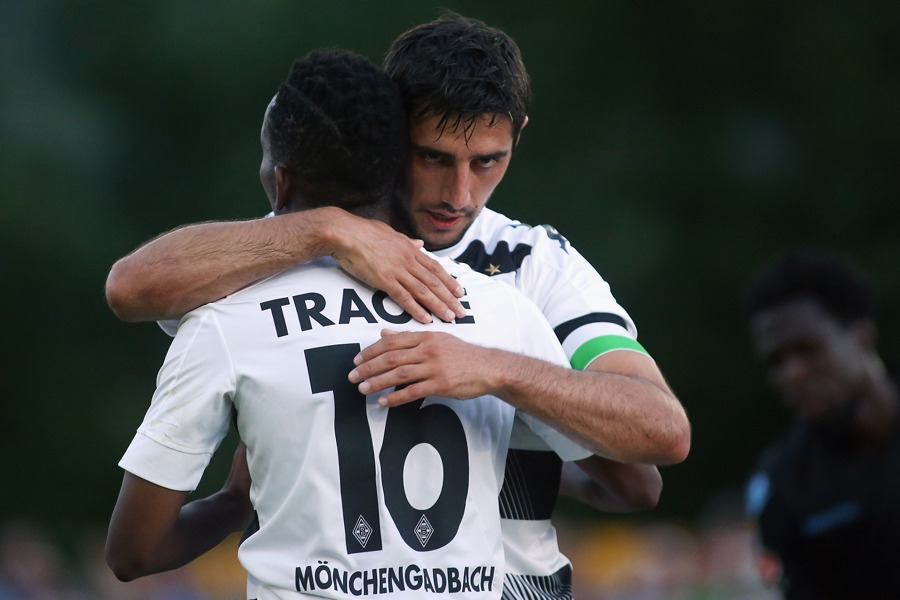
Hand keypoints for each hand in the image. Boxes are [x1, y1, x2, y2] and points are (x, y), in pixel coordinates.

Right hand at [331, 217, 465, 323]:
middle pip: (434, 282)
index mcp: (410, 249)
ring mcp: (397, 270)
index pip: (435, 268)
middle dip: (450, 298)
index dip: (449, 281)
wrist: (345, 232)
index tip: (460, 293)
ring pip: (424, 291)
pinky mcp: (384, 280)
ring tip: (451, 318)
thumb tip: (420, 243)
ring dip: (439, 306)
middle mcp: (408, 260)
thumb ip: (406, 241)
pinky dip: (416, 310)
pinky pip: (404, 297)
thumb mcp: (391, 233)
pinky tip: (426, 319)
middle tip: (462, 312)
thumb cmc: (363, 231)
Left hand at [348, 330, 495, 405]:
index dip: (371, 351)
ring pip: (398, 374)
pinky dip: (396, 397)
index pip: (391, 342)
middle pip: (390, 358)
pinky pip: (413, 391)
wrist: (488, 367)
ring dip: (377, 382)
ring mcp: (434, 367)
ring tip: (362, 389)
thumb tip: (384, 334)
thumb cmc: (461, 354)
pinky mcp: (440, 384)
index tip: (357, 360)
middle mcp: (427, 350)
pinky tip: (384, 402)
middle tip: (352, 376)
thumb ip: (409, 338)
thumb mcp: (436, 339)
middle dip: (368, 367)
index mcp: (425, 337)